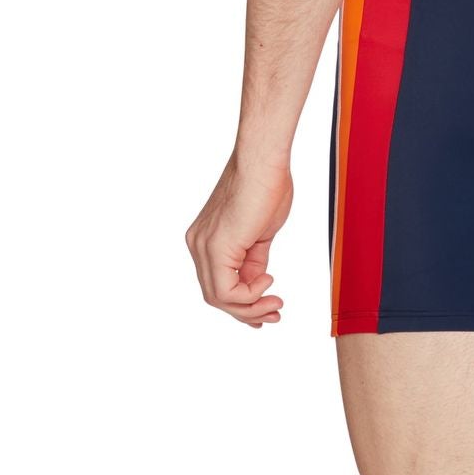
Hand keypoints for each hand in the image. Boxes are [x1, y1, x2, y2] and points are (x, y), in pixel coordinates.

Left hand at [184, 152, 293, 327]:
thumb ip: (253, 260)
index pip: (219, 283)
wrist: (264, 160)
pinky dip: (249, 296)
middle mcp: (198, 244)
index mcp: (206, 239)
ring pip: (219, 297)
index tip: (269, 305)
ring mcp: (203, 247)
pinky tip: (268, 282)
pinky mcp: (215, 248)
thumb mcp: (260, 233)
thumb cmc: (267, 184)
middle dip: (247, 310)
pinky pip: (226, 290)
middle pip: (216, 295)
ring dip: (250, 308)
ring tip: (275, 304)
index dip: (243, 302)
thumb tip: (257, 282)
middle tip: (274, 313)